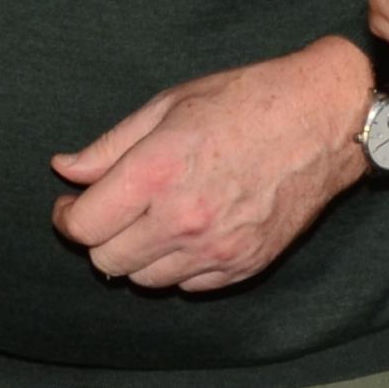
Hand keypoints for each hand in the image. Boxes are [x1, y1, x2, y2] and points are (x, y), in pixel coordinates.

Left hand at [50, 38, 370, 291]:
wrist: (323, 120)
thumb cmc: (246, 100)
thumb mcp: (169, 105)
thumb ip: (109, 146)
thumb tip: (65, 170)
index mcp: (156, 173)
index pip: (83, 226)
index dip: (68, 217)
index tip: (72, 205)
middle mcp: (182, 219)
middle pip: (107, 261)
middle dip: (100, 238)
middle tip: (110, 212)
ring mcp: (216, 249)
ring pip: (145, 280)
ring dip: (137, 256)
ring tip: (152, 220)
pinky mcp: (244, 265)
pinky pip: (189, 286)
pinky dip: (178, 267)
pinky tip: (187, 233)